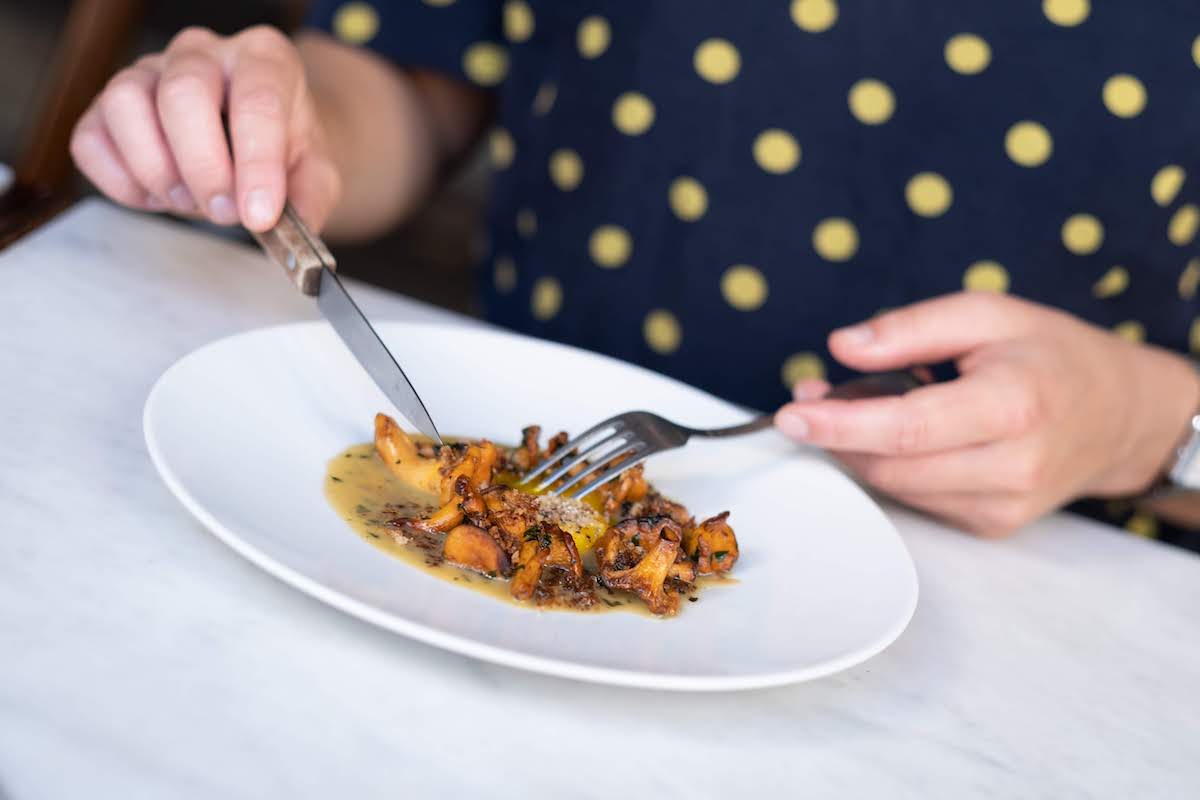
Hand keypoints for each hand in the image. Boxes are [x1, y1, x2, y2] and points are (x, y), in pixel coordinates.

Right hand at [70, 26, 340, 230]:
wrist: (254, 142)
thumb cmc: (282, 149)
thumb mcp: (315, 173)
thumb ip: (311, 197)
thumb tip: (296, 226)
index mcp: (263, 59)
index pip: (257, 99)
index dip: (257, 162)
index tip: (259, 214)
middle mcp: (202, 53)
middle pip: (183, 92)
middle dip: (202, 166)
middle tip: (223, 213)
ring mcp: (147, 73)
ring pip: (124, 103)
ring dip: (156, 169)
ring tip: (189, 202)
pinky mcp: (107, 107)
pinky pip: (91, 139)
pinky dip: (119, 181)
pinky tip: (157, 197)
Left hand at [775, 293, 1199, 535]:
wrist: (1121, 416)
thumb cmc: (1051, 355)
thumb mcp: (988, 313)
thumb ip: (912, 328)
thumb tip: (843, 347)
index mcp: (1013, 404)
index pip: (907, 428)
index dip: (840, 425)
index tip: (790, 415)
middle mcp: (1012, 465)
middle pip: (892, 465)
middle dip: (838, 435)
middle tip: (813, 399)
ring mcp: (1004, 505)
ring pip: (897, 489)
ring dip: (858, 452)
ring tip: (854, 410)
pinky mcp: (993, 525)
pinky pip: (918, 501)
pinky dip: (892, 470)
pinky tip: (900, 439)